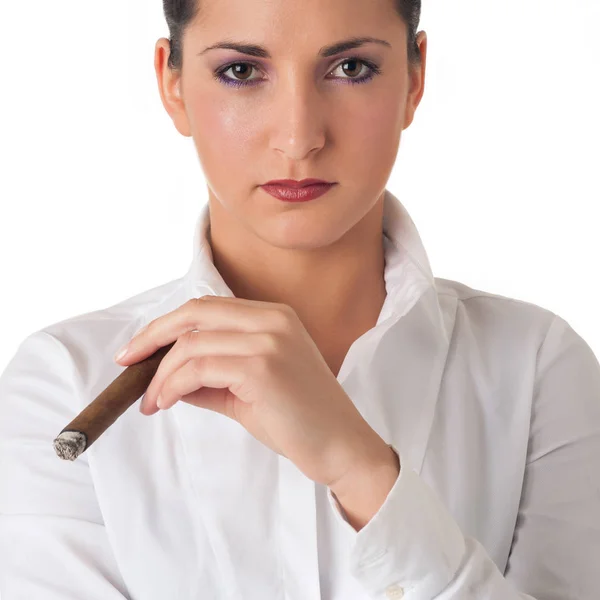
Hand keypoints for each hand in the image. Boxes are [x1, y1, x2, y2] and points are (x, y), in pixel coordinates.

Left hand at [114, 295, 387, 488]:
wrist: (340, 445)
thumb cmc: (297, 419)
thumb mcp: (247, 389)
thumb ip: (210, 376)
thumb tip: (164, 377)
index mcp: (273, 316)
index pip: (206, 308)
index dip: (166, 325)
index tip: (139, 349)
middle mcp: (272, 319)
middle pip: (195, 314)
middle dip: (153, 337)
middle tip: (128, 364)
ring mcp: (270, 340)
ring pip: (192, 344)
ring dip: (161, 374)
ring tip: (152, 401)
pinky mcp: (263, 367)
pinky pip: (200, 369)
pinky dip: (173, 386)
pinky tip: (166, 403)